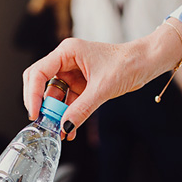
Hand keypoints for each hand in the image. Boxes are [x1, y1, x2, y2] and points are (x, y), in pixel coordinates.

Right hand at [23, 20, 181, 140]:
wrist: (149, 62)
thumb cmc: (129, 63)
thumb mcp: (103, 88)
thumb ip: (81, 108)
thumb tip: (64, 126)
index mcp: (67, 52)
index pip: (38, 72)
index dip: (32, 94)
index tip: (35, 113)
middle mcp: (66, 61)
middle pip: (40, 82)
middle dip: (40, 103)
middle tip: (42, 121)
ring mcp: (72, 73)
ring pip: (53, 95)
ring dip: (55, 112)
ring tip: (58, 129)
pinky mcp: (80, 84)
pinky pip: (67, 101)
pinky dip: (67, 114)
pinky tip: (69, 128)